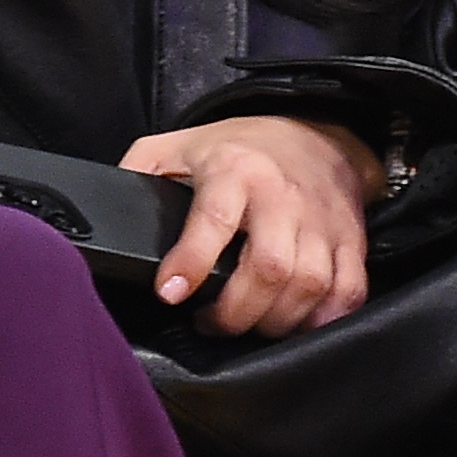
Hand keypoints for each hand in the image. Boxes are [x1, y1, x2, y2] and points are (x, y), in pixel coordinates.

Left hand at [125, 116, 380, 337]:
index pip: (214, 220)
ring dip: (273, 323)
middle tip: (208, 323)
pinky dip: (322, 321)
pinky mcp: (352, 242)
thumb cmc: (241, 146)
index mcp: (236, 170)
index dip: (191, 261)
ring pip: (308, 286)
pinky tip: (293, 324)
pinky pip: (347, 293)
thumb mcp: (179, 143)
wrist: (319, 131)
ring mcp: (323, 223)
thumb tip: (104, 211)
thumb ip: (140, 172)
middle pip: (268, 268)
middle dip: (235, 312)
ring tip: (245, 325)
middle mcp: (283, 198)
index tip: (171, 293)